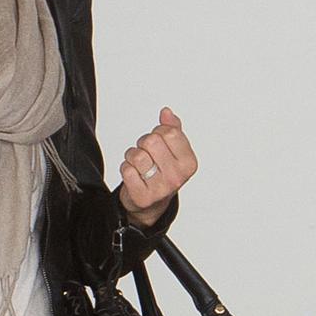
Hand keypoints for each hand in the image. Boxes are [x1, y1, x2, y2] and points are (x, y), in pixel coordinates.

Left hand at [119, 107, 197, 226]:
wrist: (151, 204)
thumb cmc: (162, 172)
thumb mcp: (173, 151)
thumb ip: (172, 129)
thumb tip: (166, 112)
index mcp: (189, 163)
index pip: (170, 132)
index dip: (159, 132)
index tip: (160, 142)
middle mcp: (177, 177)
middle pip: (151, 141)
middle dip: (144, 143)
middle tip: (147, 154)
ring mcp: (160, 188)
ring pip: (137, 155)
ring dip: (132, 156)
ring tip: (139, 165)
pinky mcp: (142, 196)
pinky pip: (126, 169)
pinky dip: (125, 168)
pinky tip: (133, 175)